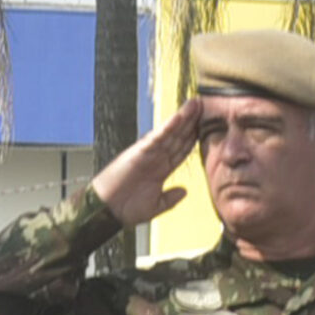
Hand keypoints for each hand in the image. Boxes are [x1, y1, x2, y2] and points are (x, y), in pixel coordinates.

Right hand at [87, 98, 200, 226]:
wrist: (106, 211)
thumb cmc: (126, 209)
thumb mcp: (155, 207)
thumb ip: (170, 199)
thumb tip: (185, 191)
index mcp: (161, 170)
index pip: (181, 150)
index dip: (194, 138)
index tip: (208, 127)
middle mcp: (156, 158)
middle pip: (178, 137)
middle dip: (192, 122)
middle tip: (206, 106)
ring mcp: (149, 153)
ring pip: (170, 132)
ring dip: (183, 118)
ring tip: (196, 103)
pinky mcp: (139, 151)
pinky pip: (157, 137)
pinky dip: (168, 126)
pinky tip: (180, 116)